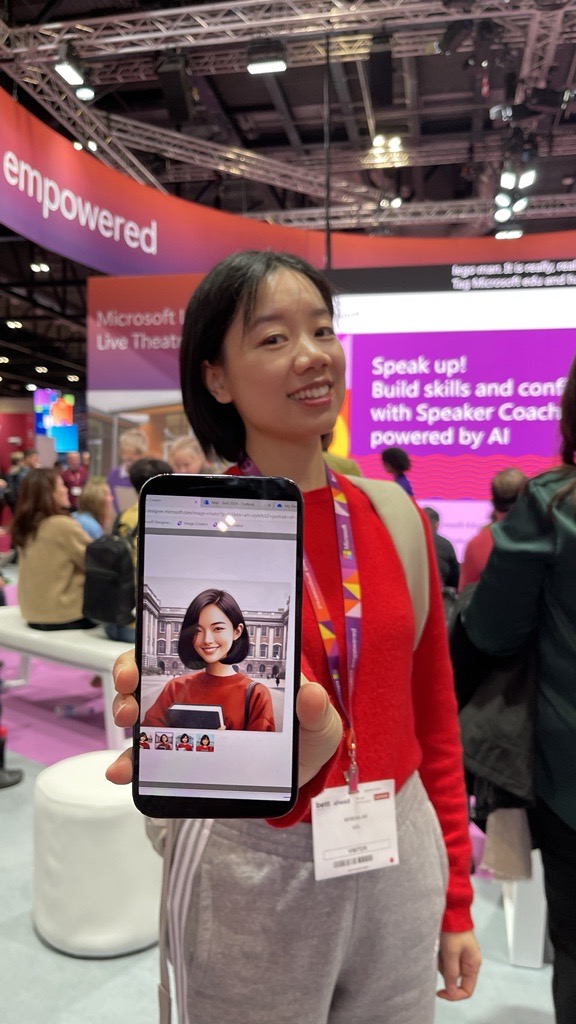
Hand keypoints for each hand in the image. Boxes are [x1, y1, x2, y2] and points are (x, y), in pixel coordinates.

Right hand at [106, 657, 342, 788]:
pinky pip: (149, 753)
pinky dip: (132, 761)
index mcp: (231, 674)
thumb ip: (316, 710)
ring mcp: (187, 722)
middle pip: (152, 668)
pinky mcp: (181, 752)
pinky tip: (124, 771)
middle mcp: (201, 691)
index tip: (142, 658)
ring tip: (126, 736)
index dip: (158, 640)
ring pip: (143, 708)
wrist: (293, 783)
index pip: (189, 644)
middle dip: (129, 672)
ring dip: (125, 714)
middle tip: (127, 691)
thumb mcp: (317, 724)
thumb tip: (311, 692)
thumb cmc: (303, 742)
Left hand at [437, 930, 481, 1000]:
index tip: (439, 992)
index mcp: (473, 965)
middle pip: (455, 979)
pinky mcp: (453, 950)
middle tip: (440, 957)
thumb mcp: (451, 953)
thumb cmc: (453, 929)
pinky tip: (439, 945)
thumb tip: (451, 991)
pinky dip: (440, 956)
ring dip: (441, 963)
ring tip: (439, 948)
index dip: (454, 995)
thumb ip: (451, 973)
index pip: (466, 990)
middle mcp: (469, 962)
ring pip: (448, 970)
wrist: (451, 910)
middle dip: (445, 972)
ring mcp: (461, 956)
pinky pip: (445, 960)